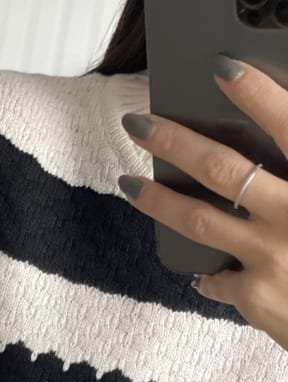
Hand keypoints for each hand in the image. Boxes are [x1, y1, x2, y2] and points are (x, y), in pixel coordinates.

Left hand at [118, 55, 287, 351]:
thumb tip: (264, 162)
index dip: (255, 93)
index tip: (221, 69)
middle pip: (223, 168)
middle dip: (175, 142)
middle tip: (138, 126)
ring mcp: (271, 254)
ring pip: (199, 220)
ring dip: (158, 200)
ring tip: (129, 184)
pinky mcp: (255, 295)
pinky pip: (216, 279)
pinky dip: (210, 275)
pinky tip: (204, 275)